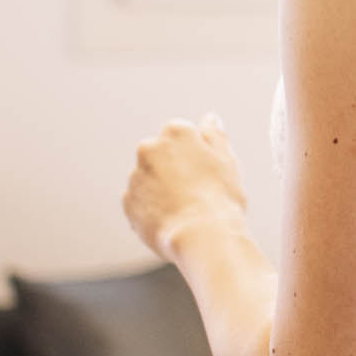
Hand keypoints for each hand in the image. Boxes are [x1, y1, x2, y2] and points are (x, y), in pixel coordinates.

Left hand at [122, 113, 248, 261]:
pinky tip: (173, 220)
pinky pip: (140, 202)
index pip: (182, 135)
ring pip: (150, 178)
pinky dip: (152, 208)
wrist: (202, 236)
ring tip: (185, 210)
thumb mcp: (227, 160)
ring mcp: (136, 176)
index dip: (196, 154)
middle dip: (174, 168)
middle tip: (197, 191)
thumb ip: (215, 135)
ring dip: (162, 189)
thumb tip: (210, 119)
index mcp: (176, 132)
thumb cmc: (220, 197)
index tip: (206, 172)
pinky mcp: (128, 202)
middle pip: (162, 154)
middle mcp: (149, 149)